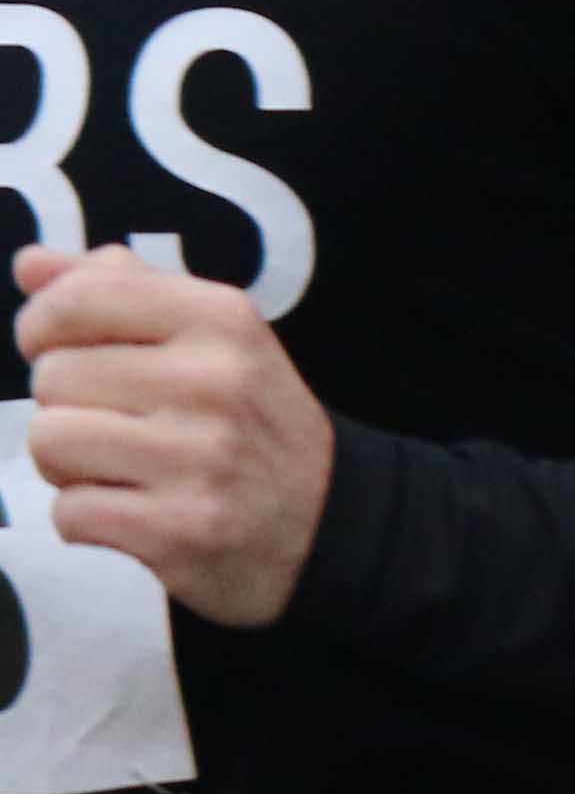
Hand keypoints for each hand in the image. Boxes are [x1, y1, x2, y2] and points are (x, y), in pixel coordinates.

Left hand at [12, 243, 333, 625]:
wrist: (325, 516)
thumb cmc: (248, 416)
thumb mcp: (213, 335)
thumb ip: (121, 289)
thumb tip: (30, 263)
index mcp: (222, 320)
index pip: (81, 297)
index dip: (43, 324)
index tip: (58, 347)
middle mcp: (213, 380)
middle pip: (52, 376)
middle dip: (66, 403)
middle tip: (119, 421)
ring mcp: (197, 458)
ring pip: (49, 442)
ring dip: (67, 464)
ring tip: (119, 466)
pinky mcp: (178, 529)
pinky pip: (69, 513)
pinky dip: (88, 518)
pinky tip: (134, 510)